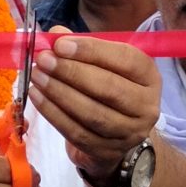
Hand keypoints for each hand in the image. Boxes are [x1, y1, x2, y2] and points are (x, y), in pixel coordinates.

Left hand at [29, 30, 160, 182]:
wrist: (114, 132)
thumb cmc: (107, 86)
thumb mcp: (102, 62)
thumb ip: (80, 47)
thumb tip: (54, 34)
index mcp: (148, 75)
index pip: (124, 59)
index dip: (91, 51)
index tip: (59, 45)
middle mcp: (147, 106)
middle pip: (108, 88)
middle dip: (71, 72)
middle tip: (43, 60)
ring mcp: (130, 132)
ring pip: (92, 113)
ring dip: (59, 93)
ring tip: (37, 77)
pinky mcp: (109, 152)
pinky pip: (78, 133)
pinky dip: (54, 114)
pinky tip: (38, 98)